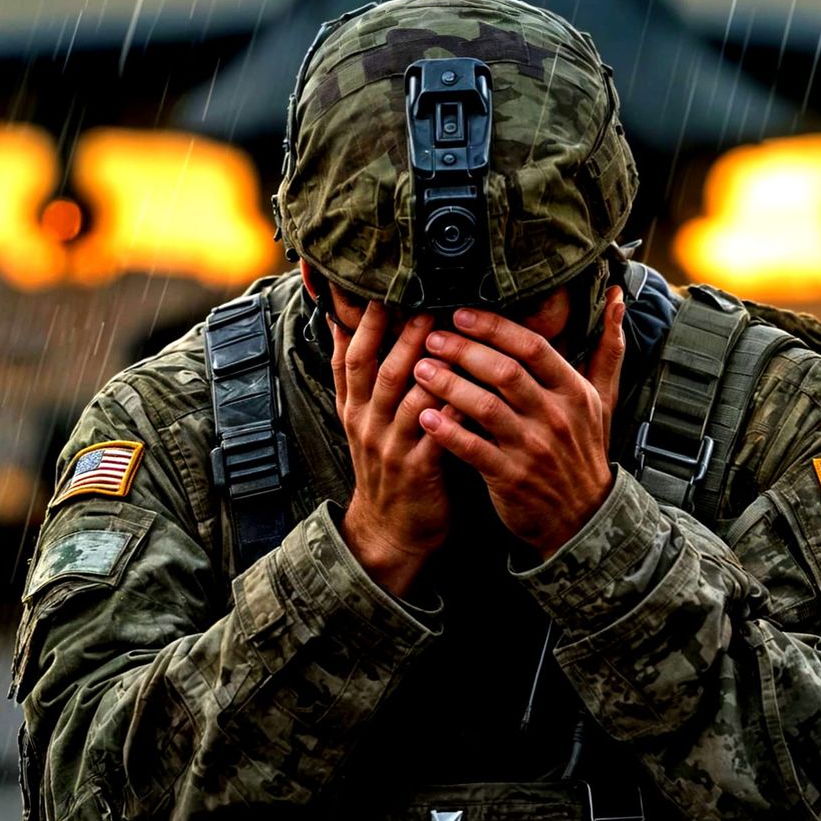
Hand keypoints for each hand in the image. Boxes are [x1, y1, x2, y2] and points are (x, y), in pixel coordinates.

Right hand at [332, 303, 449, 595]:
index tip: (378, 290)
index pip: (350, 357)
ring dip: (429, 364)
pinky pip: (436, 432)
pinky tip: (472, 389)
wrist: (390, 531)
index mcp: (355, 408)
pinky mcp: (417, 470)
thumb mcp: (365, 422)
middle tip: (424, 300)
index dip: (362, 323)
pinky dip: (453, 409)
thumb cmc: (389, 467)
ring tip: (451, 336)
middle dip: (401, 333)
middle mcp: (368, 422)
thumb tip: (348, 326)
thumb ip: (365, 378)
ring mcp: (391, 446)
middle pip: (379, 368)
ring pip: (407, 396)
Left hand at [411, 291, 626, 555]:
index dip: (495, 327)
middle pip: (504, 371)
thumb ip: (608, 348)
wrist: (585, 518)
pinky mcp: (511, 478)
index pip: (533, 347)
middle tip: (432, 338)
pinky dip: (447, 432)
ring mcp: (533, 449)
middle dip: (463, 350)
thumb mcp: (603, 400)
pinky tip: (424, 416)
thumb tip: (616, 296)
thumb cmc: (586, 452)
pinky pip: (473, 449)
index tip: (462, 313)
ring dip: (448, 385)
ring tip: (420, 368)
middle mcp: (556, 417)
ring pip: (484, 407)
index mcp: (575, 392)